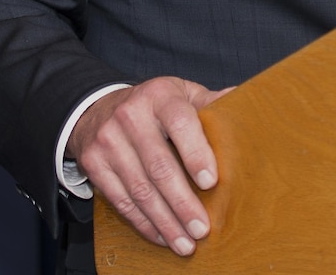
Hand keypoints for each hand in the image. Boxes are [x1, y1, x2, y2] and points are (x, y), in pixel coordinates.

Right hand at [68, 76, 232, 255]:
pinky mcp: (93, 164)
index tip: (211, 182)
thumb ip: (210, 102)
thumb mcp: (181, 93)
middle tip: (202, 228)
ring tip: (185, 243)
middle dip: (182, 202)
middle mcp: (130, 117)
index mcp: (160, 96)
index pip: (180, 123)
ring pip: (139, 189)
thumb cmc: (154, 105)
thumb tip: (243, 105)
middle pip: (159, 165)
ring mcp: (108, 141)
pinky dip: (143, 222)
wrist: (97, 109)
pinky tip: (162, 235)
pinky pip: (121, 200)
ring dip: (165, 221)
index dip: (196, 154)